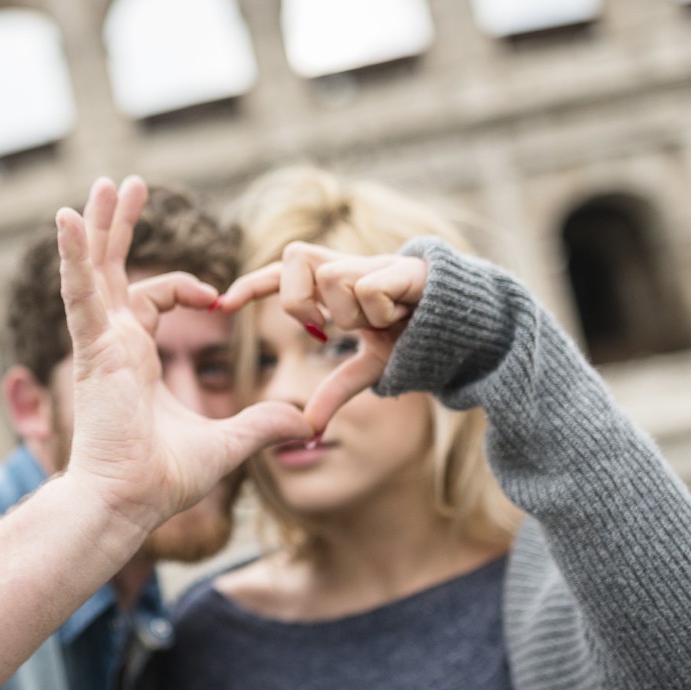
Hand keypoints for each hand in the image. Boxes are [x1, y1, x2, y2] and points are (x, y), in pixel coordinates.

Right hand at [56, 177, 312, 530]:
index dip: (185, 286)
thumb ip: (263, 424)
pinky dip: (73, 256)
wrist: (129, 502)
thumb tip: (306, 423)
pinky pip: (80, 293)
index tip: (217, 297)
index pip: (153, 298)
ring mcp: (99, 343)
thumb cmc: (162, 480)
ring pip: (94, 270)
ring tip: (104, 182)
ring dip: (99, 225)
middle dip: (121, 225)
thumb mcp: (228, 443)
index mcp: (134, 357)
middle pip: (113, 269)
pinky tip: (69, 219)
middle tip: (126, 183)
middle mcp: (112, 343)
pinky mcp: (92, 349)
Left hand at [219, 243, 428, 434]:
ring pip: (330, 276)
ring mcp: (376, 263)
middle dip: (301, 302)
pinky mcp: (405, 266)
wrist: (469, 327)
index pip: (283, 273)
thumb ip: (337, 390)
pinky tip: (399, 316)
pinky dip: (378, 310)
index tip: (221, 304)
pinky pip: (368, 287)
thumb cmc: (415, 338)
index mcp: (335, 285)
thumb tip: (309, 430)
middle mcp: (350, 265)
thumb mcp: (370, 367)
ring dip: (348, 311)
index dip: (252, 283)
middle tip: (324, 329)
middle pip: (296, 259)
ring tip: (378, 323)